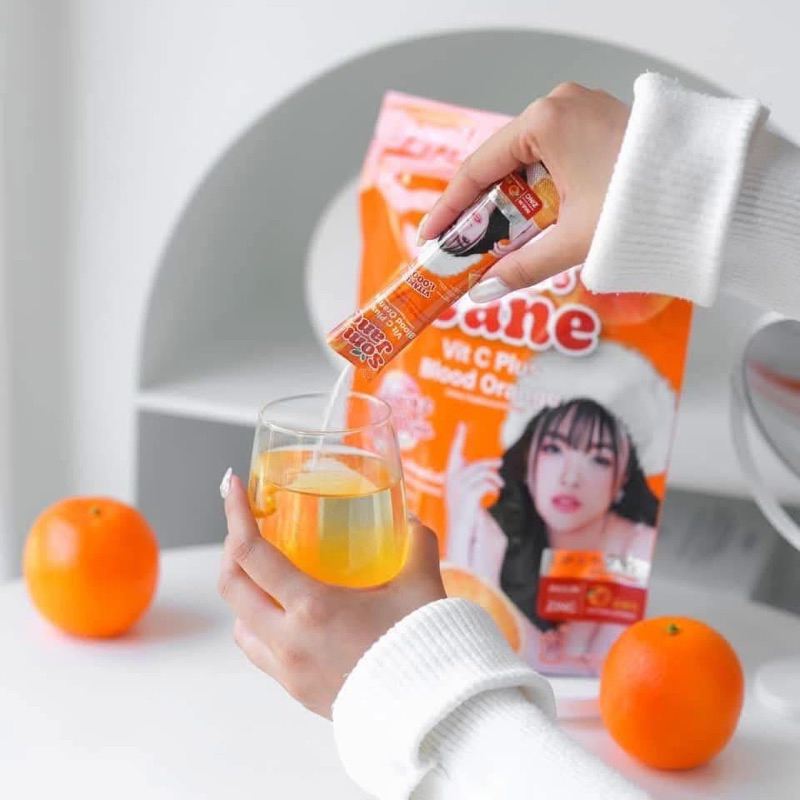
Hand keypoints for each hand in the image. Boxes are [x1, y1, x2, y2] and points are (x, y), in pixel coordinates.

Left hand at [217, 474, 445, 718]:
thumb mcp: (422, 584)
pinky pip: (260, 652)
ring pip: (240, 624)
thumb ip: (416, 544)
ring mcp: (288, 670)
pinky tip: (286, 615)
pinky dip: (259, 626)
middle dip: (232, 549)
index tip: (231, 486)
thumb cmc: (423, 648)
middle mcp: (289, 640)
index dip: (235, 514)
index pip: (252, 553)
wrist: (429, 712)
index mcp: (313, 607)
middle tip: (248, 528)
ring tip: (265, 573)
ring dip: (244, 594)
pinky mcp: (296, 690)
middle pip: (232, 587)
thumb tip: (412, 523)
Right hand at [419, 82, 629, 296]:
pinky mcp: (600, 127)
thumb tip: (484, 292)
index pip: (477, 168)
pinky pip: (553, 161)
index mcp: (544, 119)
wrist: (713, 194)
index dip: (449, 209)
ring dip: (510, 206)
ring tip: (496, 244)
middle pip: (500, 165)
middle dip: (480, 211)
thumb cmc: (644, 205)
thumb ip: (522, 266)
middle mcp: (560, 106)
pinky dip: (538, 194)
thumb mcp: (573, 240)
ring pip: (526, 165)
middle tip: (461, 249)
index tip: (431, 237)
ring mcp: (582, 113)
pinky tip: (533, 224)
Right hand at [444, 422, 502, 566]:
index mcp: (450, 481)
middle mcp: (451, 484)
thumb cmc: (467, 522)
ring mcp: (458, 490)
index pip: (453, 455)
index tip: (461, 424)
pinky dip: (492, 486)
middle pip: (472, 464)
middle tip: (500, 463)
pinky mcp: (468, 497)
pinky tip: (495, 493)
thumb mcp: (469, 500)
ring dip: (494, 478)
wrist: (462, 540)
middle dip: (487, 462)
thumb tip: (490, 474)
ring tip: (500, 485)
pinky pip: (484, 484)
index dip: (457, 439)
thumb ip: (475, 486)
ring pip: (481, 473)